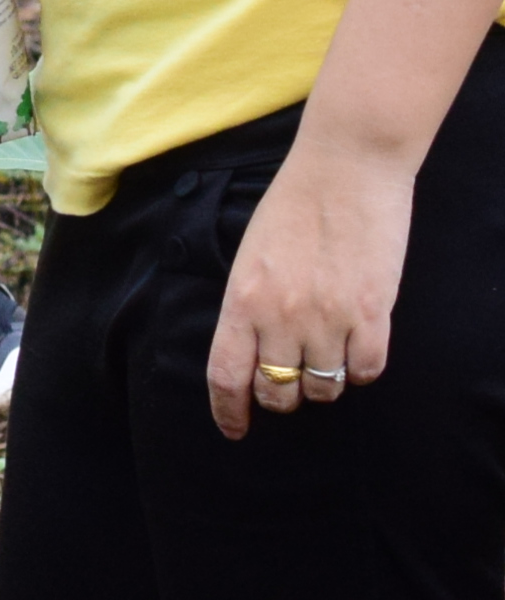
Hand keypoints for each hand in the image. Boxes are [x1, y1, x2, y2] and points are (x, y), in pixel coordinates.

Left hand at [207, 135, 410, 434]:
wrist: (346, 169)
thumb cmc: (292, 206)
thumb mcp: (250, 256)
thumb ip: (249, 304)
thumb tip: (253, 349)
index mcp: (242, 300)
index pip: (226, 376)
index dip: (229, 411)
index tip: (235, 429)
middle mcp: (281, 317)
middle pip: (277, 391)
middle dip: (279, 399)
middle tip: (288, 386)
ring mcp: (329, 318)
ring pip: (323, 387)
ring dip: (322, 385)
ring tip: (325, 361)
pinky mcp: (373, 313)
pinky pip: (367, 369)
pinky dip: (361, 370)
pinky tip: (357, 352)